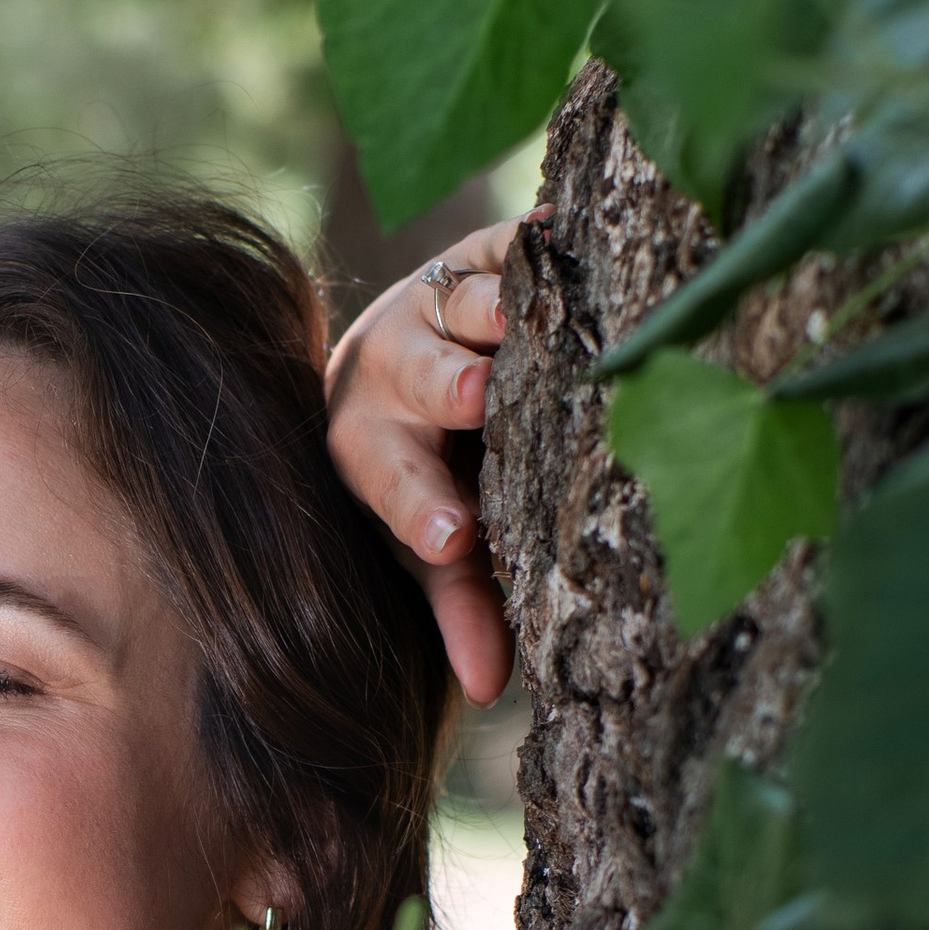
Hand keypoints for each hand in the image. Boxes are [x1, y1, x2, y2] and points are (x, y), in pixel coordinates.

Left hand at [325, 212, 544, 709]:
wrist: (399, 355)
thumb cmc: (426, 472)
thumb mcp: (430, 540)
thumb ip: (459, 604)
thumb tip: (488, 691)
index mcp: (373, 453)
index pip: (397, 486)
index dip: (424, 509)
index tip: (454, 534)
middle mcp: (394, 374)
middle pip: (422, 383)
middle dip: (447, 389)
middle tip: (476, 397)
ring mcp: (433, 306)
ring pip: (461, 307)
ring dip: (490, 310)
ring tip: (524, 314)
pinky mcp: (477, 252)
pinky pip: (501, 246)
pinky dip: (527, 244)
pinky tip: (554, 238)